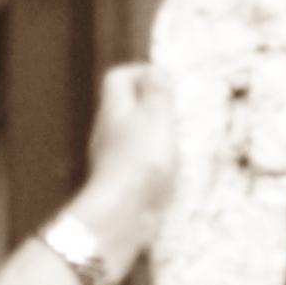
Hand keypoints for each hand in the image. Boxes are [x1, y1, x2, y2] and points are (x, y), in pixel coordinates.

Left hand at [67, 63, 178, 273]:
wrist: (122, 214)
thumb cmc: (141, 161)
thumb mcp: (157, 116)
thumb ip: (158, 91)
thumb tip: (156, 70)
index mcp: (113, 109)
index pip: (118, 78)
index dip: (141, 73)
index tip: (167, 83)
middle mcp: (107, 131)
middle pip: (125, 107)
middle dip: (152, 106)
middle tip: (178, 114)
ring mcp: (111, 158)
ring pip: (132, 135)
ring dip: (154, 135)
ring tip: (179, 143)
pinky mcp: (120, 183)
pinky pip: (137, 162)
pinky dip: (153, 161)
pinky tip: (169, 172)